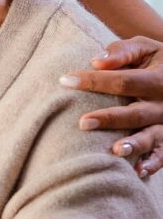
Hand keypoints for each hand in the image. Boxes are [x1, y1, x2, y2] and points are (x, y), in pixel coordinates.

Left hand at [60, 36, 162, 177]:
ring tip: (114, 150)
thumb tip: (96, 62)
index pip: (122, 81)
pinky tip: (136, 171)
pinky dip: (153, 163)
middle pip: (135, 113)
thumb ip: (122, 51)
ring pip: (152, 137)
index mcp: (157, 79)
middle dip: (109, 119)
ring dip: (133, 145)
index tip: (64, 81)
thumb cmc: (157, 59)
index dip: (93, 81)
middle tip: (82, 122)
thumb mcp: (145, 47)